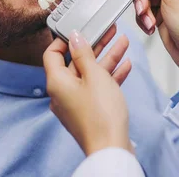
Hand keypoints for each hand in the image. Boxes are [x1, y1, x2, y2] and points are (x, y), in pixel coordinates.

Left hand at [43, 29, 132, 156]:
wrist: (111, 148)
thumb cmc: (101, 115)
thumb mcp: (94, 75)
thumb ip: (84, 54)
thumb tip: (74, 37)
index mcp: (56, 82)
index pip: (53, 53)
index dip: (64, 39)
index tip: (79, 29)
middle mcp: (62, 92)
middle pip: (76, 62)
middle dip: (94, 45)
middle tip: (107, 31)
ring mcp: (76, 102)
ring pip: (90, 74)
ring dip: (107, 57)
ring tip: (123, 42)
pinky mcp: (89, 110)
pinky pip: (98, 87)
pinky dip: (110, 76)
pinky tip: (125, 64)